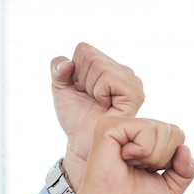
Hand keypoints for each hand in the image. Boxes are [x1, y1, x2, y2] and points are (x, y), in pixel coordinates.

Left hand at [51, 42, 144, 191]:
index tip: (81, 91)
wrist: (83, 143)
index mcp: (109, 66)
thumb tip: (67, 62)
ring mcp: (132, 81)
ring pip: (99, 65)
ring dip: (91, 88)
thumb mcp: (60, 89)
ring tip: (99, 104)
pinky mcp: (135, 93)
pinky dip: (100, 92)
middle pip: (90, 56)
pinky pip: (109, 78)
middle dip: (82, 80)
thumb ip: (58, 69)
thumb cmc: (76, 118)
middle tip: (91, 100)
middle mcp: (123, 71)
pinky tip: (106, 105)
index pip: (83, 49)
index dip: (74, 71)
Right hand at [57, 116, 193, 193]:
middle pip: (174, 130)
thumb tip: (185, 148)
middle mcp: (132, 128)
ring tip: (131, 165)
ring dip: (152, 156)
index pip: (177, 134)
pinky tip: (124, 158)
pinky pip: (147, 129)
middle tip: (140, 169)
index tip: (150, 172)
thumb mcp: (171, 187)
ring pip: (162, 129)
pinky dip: (142, 150)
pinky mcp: (109, 126)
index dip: (173, 159)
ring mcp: (120, 125)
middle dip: (164, 158)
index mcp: (144, 139)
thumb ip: (187, 170)